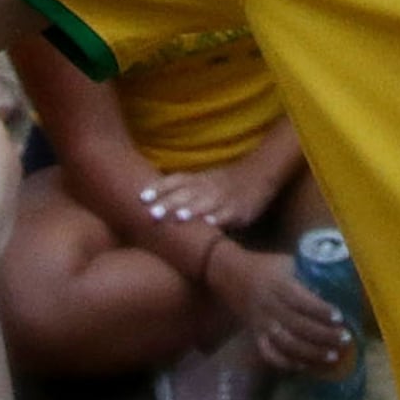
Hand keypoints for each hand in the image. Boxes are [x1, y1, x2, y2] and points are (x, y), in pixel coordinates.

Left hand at [138, 154, 280, 232]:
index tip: (142, 198)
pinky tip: (211, 224)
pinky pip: (228, 213)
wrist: (258, 175)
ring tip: (180, 218)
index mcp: (197, 179)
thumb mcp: (203, 181)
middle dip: (170, 203)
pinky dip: (219, 218)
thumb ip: (182, 191)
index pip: (175, 180)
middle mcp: (208, 186)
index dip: (159, 188)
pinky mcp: (238, 209)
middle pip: (186, 193)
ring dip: (192, 210)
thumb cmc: (224, 183)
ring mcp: (223, 198)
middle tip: (153, 214)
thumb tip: (153, 204)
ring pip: (205, 203)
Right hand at [202, 240, 354, 374]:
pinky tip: (305, 366)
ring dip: (311, 352)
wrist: (232, 276)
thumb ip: (309, 272)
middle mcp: (269, 306)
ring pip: (286, 343)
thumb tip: (341, 280)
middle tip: (345, 339)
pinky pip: (270, 354)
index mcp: (278, 284)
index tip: (340, 317)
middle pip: (297, 325)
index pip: (300, 300)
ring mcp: (261, 324)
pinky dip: (286, 363)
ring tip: (333, 356)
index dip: (320, 310)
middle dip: (323, 335)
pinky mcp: (256, 336)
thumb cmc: (268, 267)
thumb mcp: (287, 261)